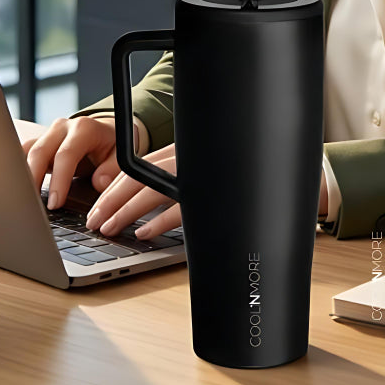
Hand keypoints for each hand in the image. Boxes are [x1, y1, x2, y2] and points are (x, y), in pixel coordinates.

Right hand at [21, 115, 119, 210]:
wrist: (106, 132)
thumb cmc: (112, 145)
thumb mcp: (121, 154)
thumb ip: (113, 168)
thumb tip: (100, 182)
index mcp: (84, 128)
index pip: (66, 154)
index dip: (59, 180)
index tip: (55, 203)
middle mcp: (62, 128)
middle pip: (39, 152)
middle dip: (33, 180)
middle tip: (33, 206)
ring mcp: (48, 134)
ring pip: (26, 152)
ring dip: (21, 176)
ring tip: (21, 200)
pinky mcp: (39, 143)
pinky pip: (22, 155)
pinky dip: (17, 171)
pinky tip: (16, 189)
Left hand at [85, 153, 330, 239]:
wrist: (291, 174)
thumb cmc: (244, 178)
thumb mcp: (203, 175)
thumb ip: (178, 184)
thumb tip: (144, 212)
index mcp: (183, 150)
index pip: (137, 168)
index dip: (112, 188)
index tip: (94, 207)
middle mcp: (188, 157)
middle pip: (137, 178)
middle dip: (109, 201)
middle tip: (92, 223)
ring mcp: (200, 174)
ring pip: (152, 190)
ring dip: (125, 212)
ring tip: (108, 229)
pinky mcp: (213, 193)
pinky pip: (180, 208)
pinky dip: (158, 222)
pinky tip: (143, 234)